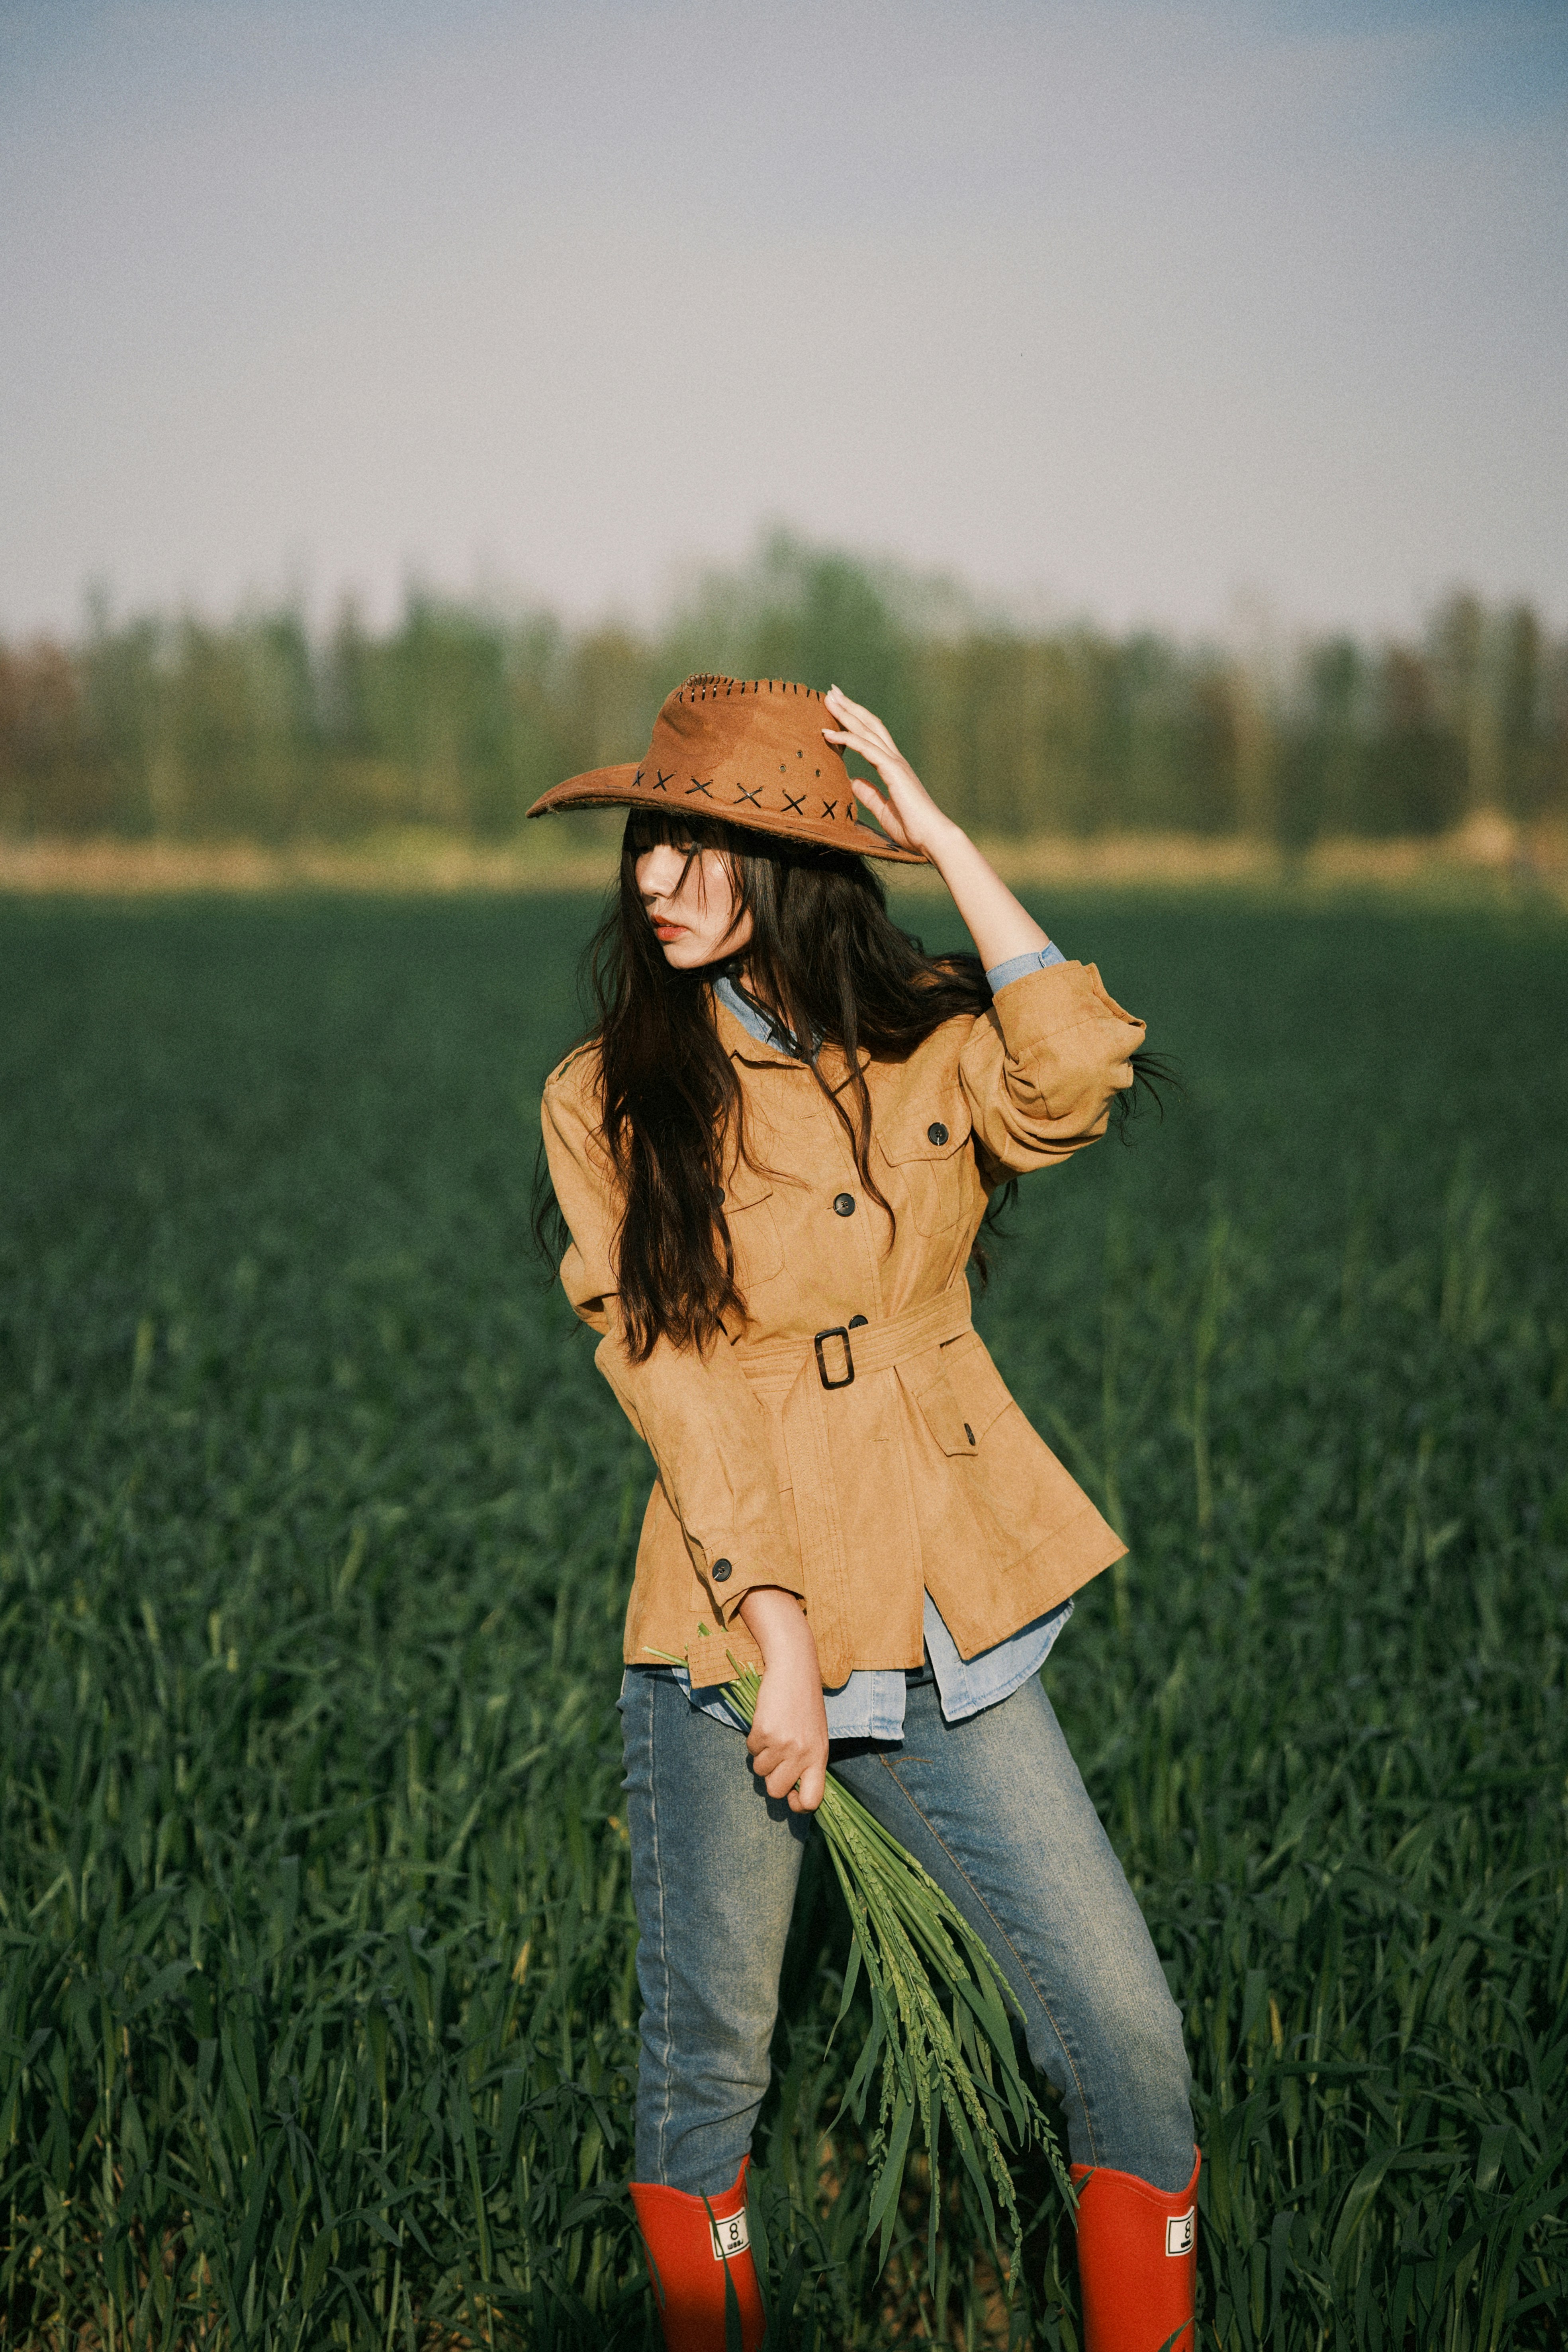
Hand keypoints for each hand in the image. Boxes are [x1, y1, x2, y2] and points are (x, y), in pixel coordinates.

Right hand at [737, 1586, 828, 1812]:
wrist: (795, 1669)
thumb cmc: (805, 1703)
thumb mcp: (815, 1735)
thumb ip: (807, 1761)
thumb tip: (791, 1790)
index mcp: (820, 1757)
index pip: (812, 1800)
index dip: (797, 1805)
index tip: (789, 1795)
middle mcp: (803, 1754)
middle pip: (776, 1791)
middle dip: (770, 1778)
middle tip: (775, 1757)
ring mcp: (784, 1744)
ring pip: (760, 1770)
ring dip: (762, 1755)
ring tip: (773, 1733)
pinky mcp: (765, 1731)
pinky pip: (751, 1749)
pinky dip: (754, 1739)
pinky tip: (766, 1722)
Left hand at [822, 686, 959, 861]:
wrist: (933, 838)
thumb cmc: (913, 829)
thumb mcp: (883, 810)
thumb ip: (870, 794)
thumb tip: (854, 782)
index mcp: (894, 768)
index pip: (871, 737)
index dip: (855, 721)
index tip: (838, 709)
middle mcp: (895, 760)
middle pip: (869, 725)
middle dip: (850, 707)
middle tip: (831, 692)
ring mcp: (895, 763)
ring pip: (866, 730)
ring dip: (846, 713)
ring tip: (828, 699)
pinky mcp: (894, 771)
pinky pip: (865, 748)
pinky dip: (846, 738)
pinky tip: (828, 733)